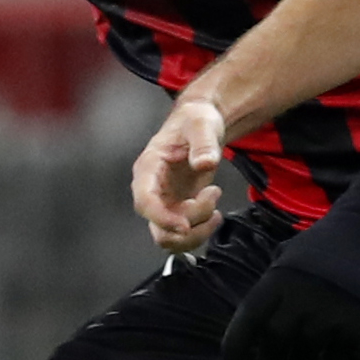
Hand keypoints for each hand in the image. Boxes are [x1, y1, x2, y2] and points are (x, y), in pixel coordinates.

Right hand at [132, 95, 228, 253]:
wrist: (201, 125)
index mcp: (149, 168)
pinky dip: (201, 232)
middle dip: (190, 224)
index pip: (144, 201)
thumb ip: (203, 143)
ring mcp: (164, 203)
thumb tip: (204, 163)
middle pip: (159, 228)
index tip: (185, 225)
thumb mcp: (202, 124)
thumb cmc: (195, 121)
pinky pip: (183, 236)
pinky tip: (214, 213)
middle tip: (212, 196)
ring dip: (197, 232)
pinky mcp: (177, 210)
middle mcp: (152, 190)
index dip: (162, 218)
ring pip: (170, 238)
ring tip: (215, 208)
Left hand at [223, 263, 359, 359]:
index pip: (249, 319)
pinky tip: (331, 353)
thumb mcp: (289, 255)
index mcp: (278, 281)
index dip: (236, 343)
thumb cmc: (325, 244)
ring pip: (305, 353)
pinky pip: (337, 354)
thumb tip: (257, 316)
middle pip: (275, 342)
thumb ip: (273, 284)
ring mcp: (328, 314)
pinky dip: (332, 357)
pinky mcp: (355, 326)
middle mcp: (299, 300)